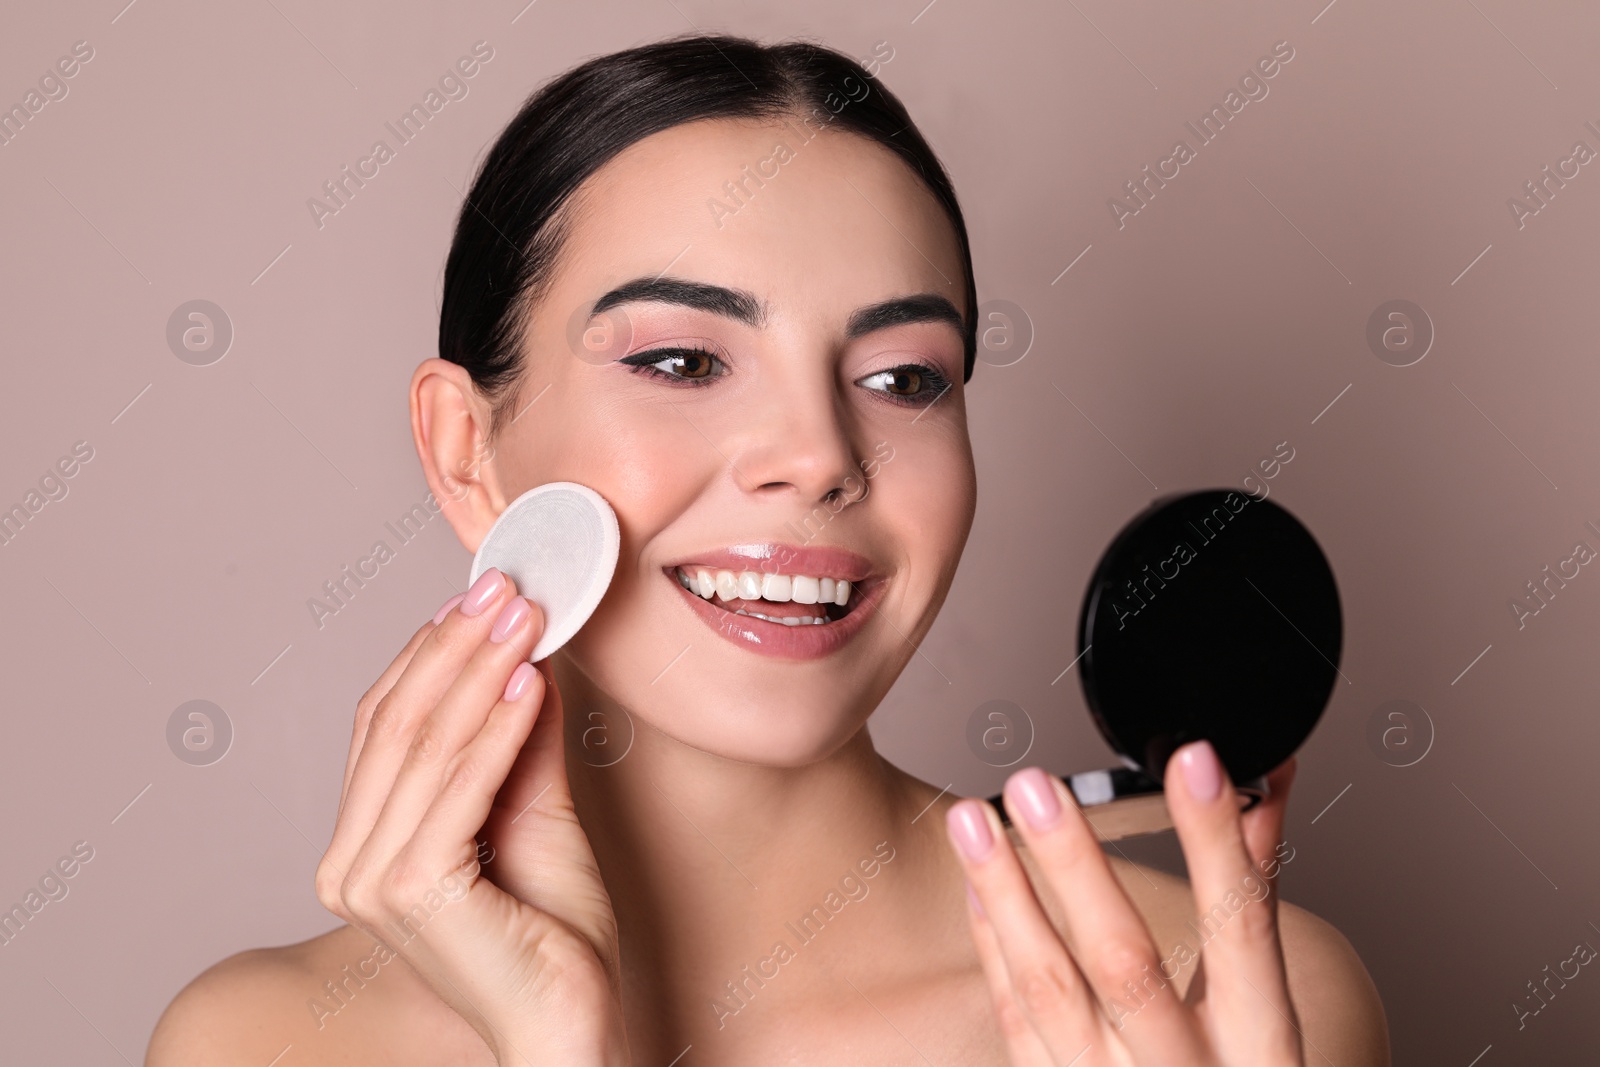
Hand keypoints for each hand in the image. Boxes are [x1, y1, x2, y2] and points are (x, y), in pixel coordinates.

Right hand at [315, 568, 627, 1065]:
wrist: (570, 1021)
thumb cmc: (551, 933)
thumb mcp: (533, 811)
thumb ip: (520, 741)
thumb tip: (528, 656)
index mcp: (361, 846)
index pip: (383, 725)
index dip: (429, 653)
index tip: (480, 597)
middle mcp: (347, 865)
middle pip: (397, 724)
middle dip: (456, 647)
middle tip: (505, 590)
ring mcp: (370, 881)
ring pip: (425, 745)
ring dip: (480, 671)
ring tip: (525, 619)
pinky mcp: (410, 890)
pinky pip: (459, 786)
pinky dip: (497, 728)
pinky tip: (531, 683)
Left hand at [946, 743, 1301, 1065]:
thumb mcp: (1269, 1008)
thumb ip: (1255, 886)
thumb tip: (1259, 780)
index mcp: (1261, 1048)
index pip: (1243, 928)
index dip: (1217, 842)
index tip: (1193, 759)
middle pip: (1126, 963)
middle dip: (1073, 868)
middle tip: (1031, 785)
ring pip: (1051, 992)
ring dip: (1005, 897)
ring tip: (970, 819)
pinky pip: (1018, 1025)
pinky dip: (994, 949)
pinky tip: (977, 887)